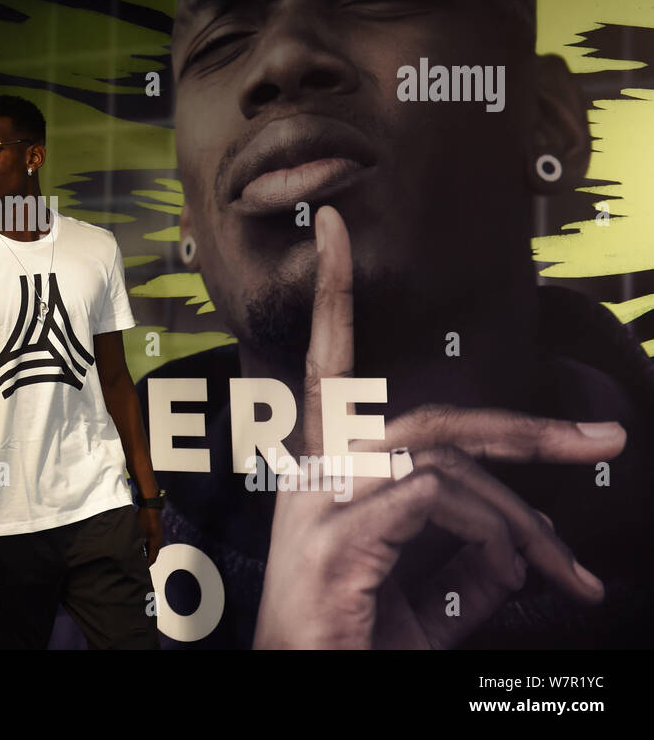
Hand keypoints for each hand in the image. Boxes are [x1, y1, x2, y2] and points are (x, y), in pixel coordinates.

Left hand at [138, 507, 163, 565]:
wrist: (150, 506)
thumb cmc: (144, 518)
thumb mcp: (138, 532)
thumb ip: (135, 543)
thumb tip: (129, 553)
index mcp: (155, 543)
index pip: (151, 559)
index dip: (146, 566)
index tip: (139, 570)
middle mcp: (158, 541)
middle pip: (152, 555)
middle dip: (145, 561)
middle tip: (137, 566)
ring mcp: (158, 536)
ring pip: (152, 549)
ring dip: (146, 553)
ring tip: (137, 558)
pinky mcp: (155, 532)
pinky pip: (152, 543)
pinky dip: (146, 547)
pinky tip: (139, 546)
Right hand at [252, 206, 624, 648]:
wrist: (301, 685)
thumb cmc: (353, 641)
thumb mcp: (421, 596)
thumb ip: (461, 560)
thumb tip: (511, 551)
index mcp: (326, 469)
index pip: (328, 364)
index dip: (330, 293)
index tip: (331, 225)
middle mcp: (316, 470)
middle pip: (429, 417)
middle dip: (524, 428)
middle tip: (608, 444)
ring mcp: (320, 500)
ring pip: (443, 458)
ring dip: (522, 516)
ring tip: (569, 573)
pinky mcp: (337, 537)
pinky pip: (434, 502)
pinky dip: (490, 537)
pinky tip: (509, 579)